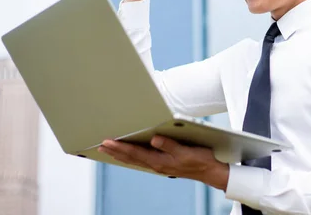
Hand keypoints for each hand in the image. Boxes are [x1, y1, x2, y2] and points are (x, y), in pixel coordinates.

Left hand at [98, 135, 228, 190]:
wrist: (210, 172)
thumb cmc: (200, 160)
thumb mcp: (187, 151)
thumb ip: (170, 145)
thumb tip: (154, 139)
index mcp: (160, 161)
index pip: (135, 153)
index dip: (120, 147)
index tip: (108, 142)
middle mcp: (157, 165)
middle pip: (131, 157)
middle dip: (115, 151)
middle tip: (100, 145)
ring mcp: (159, 165)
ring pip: (135, 160)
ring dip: (120, 154)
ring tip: (108, 149)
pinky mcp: (163, 163)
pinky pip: (141, 160)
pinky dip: (130, 156)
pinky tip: (128, 154)